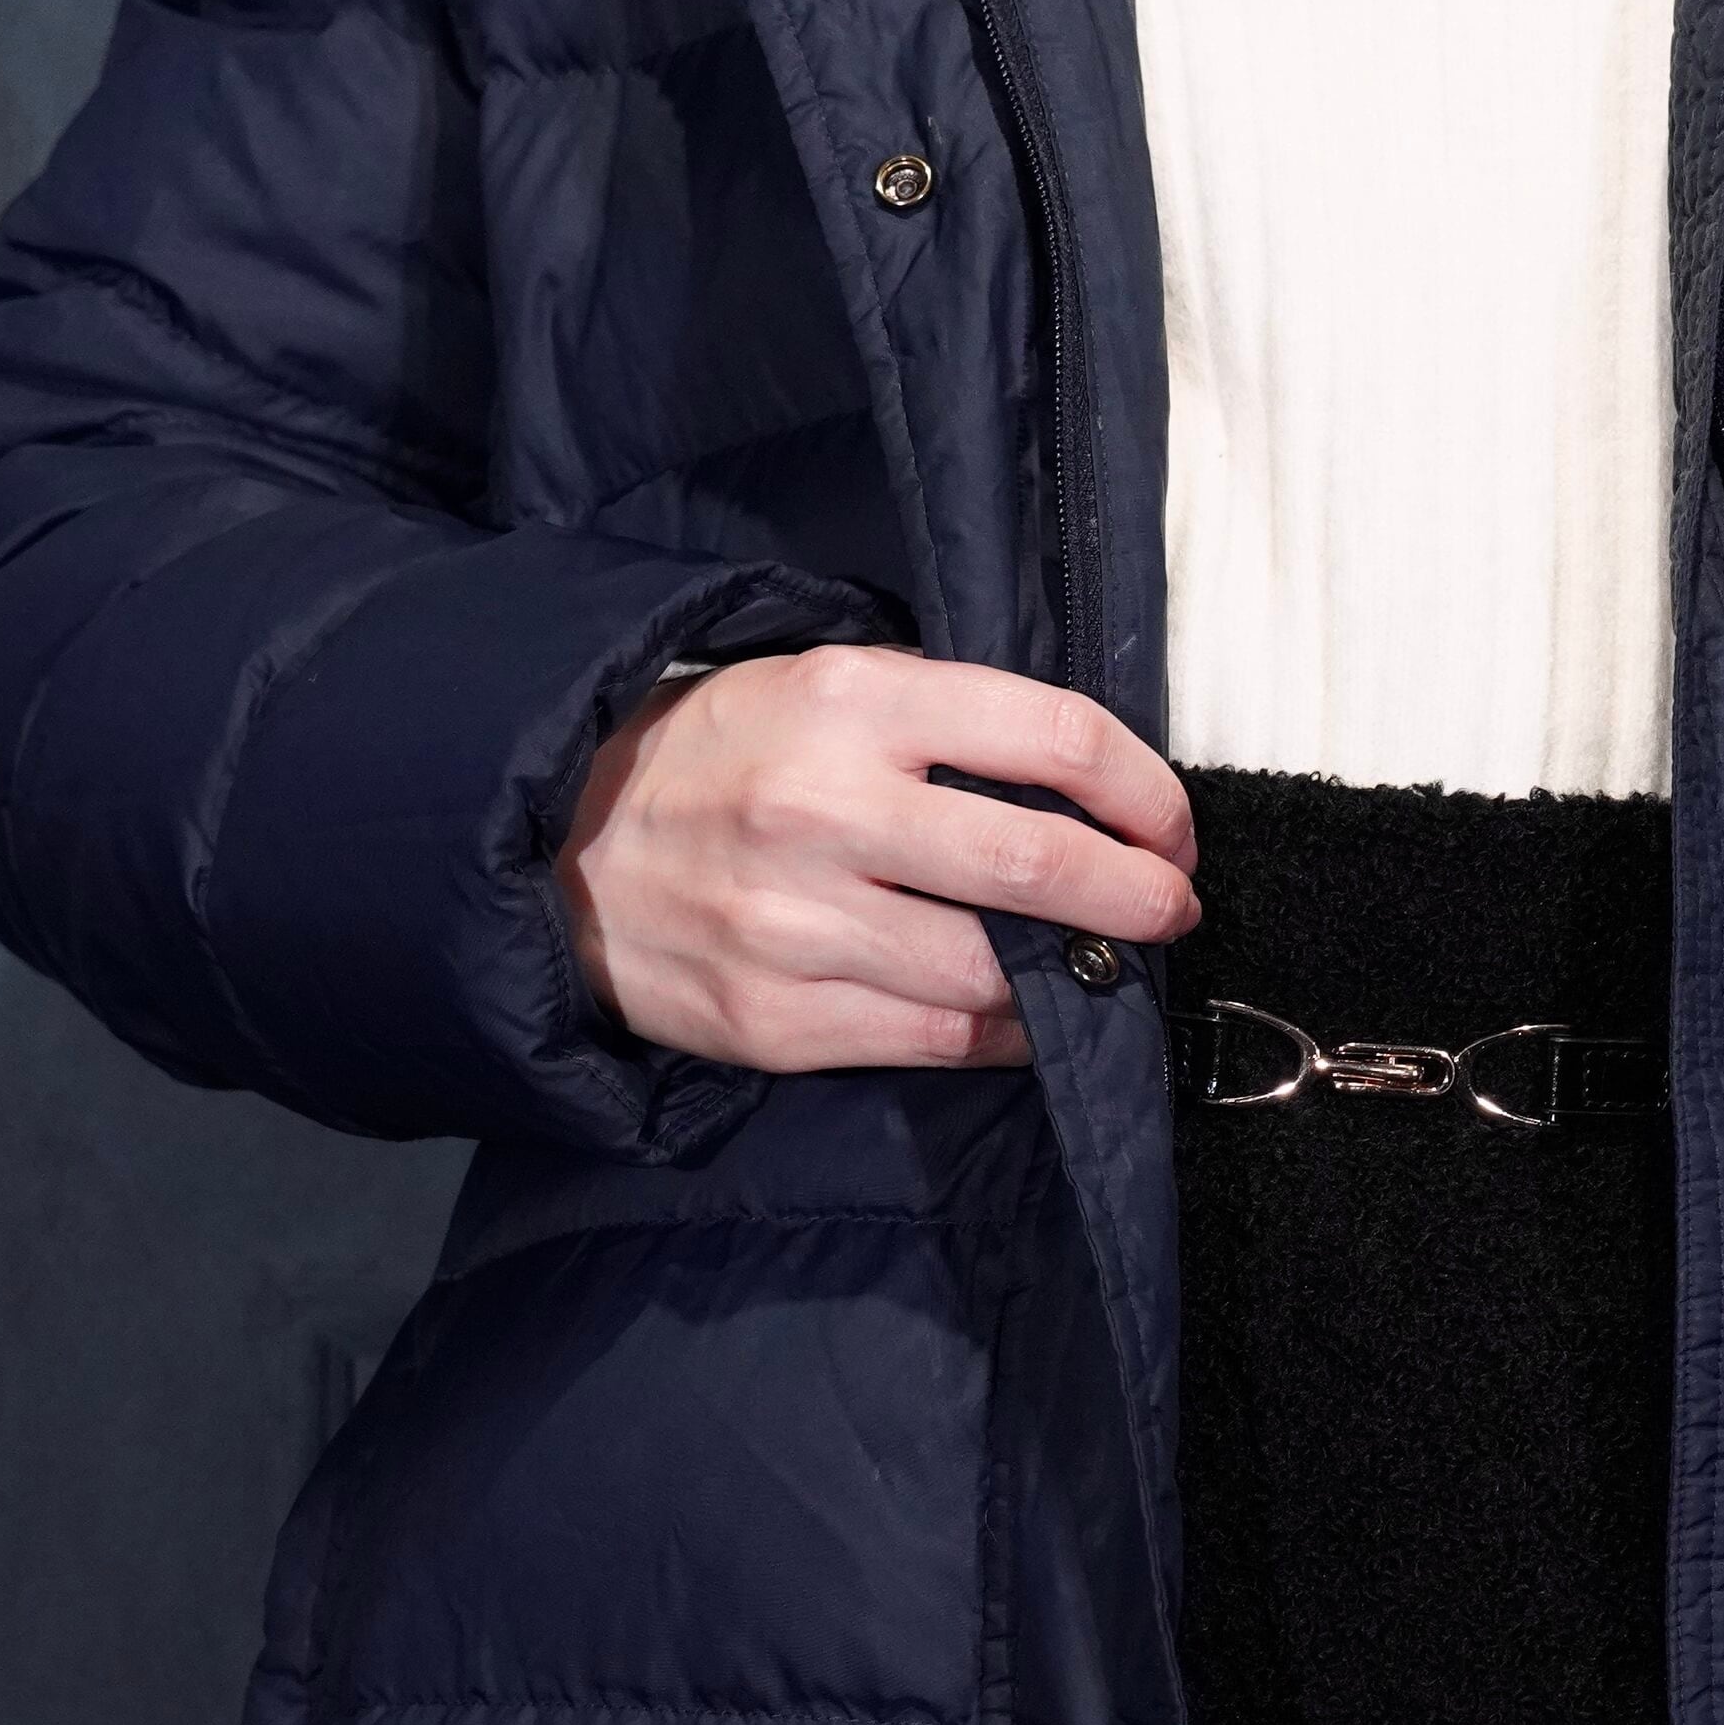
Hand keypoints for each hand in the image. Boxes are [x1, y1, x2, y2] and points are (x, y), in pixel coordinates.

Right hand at [557, 644, 1199, 1072]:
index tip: (1169, 828)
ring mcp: (795, 924)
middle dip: (1137, 897)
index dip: (1144, 791)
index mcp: (852, 701)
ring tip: (1093, 964)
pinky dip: (1002, 1033)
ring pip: (996, 971)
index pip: (1053, 735)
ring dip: (1075, 977)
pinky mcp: (774, 1020)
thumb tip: (1091, 788)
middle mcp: (825, 808)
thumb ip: (945, 722)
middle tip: (1170, 908)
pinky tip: (1018, 1012)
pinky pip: (936, 1039)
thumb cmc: (718, 757)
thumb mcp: (819, 685)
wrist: (553, 848)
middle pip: (1038, 861)